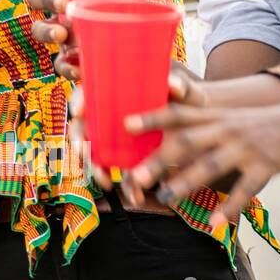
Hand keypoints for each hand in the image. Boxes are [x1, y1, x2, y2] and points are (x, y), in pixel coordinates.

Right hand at [28, 0, 150, 80]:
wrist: (132, 44)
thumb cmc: (121, 8)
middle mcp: (58, 8)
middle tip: (63, 4)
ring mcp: (60, 32)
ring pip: (39, 29)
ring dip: (47, 30)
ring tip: (62, 34)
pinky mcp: (67, 57)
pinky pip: (58, 63)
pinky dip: (66, 67)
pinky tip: (78, 69)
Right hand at [67, 64, 199, 197]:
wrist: (200, 126)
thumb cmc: (187, 103)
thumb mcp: (186, 92)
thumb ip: (180, 85)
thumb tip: (175, 87)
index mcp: (118, 95)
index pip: (88, 92)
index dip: (79, 100)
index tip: (80, 111)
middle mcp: (110, 117)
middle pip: (82, 126)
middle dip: (79, 141)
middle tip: (84, 153)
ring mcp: (115, 139)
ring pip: (93, 152)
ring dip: (95, 168)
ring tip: (105, 181)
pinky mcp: (127, 158)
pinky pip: (115, 171)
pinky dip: (121, 184)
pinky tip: (130, 194)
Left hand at [125, 74, 279, 227]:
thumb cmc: (266, 123)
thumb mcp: (234, 117)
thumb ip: (208, 127)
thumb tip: (177, 143)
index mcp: (216, 117)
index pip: (179, 114)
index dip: (152, 118)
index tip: (125, 124)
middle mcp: (226, 129)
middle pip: (186, 142)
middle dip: (159, 160)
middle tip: (135, 175)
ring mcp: (245, 147)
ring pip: (210, 165)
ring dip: (186, 183)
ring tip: (166, 199)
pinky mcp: (267, 164)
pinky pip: (244, 189)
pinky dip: (229, 208)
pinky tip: (214, 223)